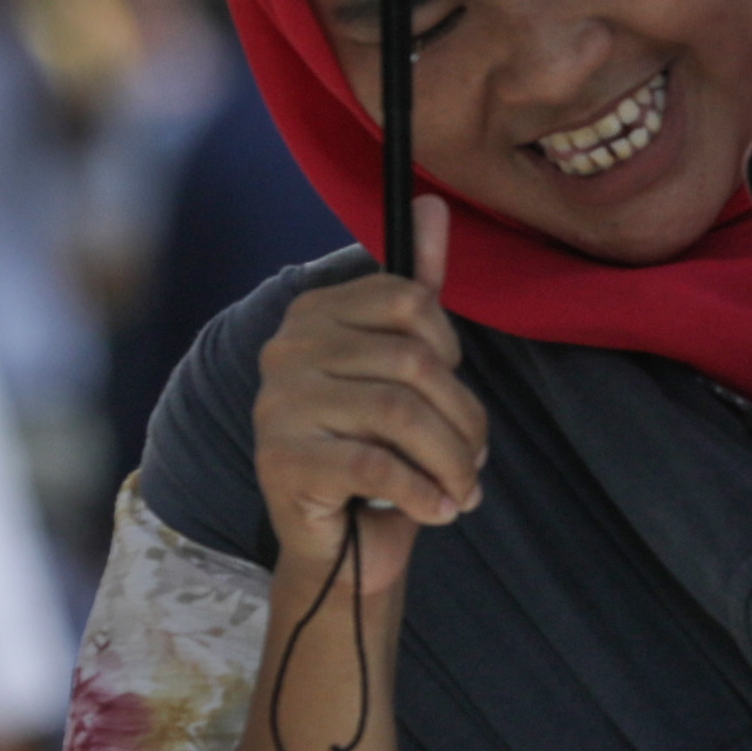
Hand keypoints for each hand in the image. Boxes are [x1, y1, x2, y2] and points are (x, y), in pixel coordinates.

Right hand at [246, 201, 477, 614]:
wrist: (338, 547)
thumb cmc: (376, 449)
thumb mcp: (402, 367)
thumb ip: (417, 287)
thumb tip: (434, 203)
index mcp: (314, 313)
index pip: (408, 298)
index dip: (450, 349)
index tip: (452, 392)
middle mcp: (286, 349)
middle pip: (412, 363)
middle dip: (464, 420)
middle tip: (473, 462)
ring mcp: (278, 404)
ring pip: (400, 415)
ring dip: (451, 462)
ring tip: (461, 492)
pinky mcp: (280, 461)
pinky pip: (375, 464)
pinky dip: (422, 494)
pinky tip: (436, 512)